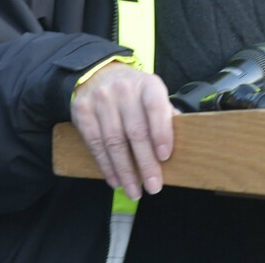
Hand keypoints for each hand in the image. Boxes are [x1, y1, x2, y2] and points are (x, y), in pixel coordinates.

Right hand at [70, 62, 175, 199]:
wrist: (99, 74)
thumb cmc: (134, 93)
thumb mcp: (153, 95)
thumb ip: (165, 116)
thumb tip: (182, 143)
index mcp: (147, 85)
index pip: (155, 107)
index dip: (161, 132)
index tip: (164, 157)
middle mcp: (123, 89)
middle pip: (135, 131)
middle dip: (145, 163)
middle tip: (154, 186)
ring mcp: (101, 100)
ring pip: (114, 141)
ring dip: (125, 171)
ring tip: (134, 191)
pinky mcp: (83, 111)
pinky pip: (95, 144)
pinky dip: (106, 166)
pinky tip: (115, 180)